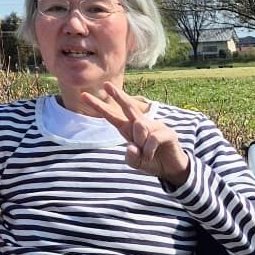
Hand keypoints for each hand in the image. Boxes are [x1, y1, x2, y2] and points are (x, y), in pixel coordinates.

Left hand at [74, 83, 188, 184]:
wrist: (170, 169)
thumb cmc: (151, 161)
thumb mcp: (136, 163)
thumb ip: (130, 157)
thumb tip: (131, 147)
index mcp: (129, 129)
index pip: (112, 116)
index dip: (99, 106)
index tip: (84, 96)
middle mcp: (141, 123)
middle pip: (127, 106)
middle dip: (117, 95)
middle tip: (107, 85)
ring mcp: (155, 126)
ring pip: (139, 126)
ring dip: (140, 143)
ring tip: (145, 154)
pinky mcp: (167, 132)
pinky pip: (152, 138)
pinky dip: (149, 150)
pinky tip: (151, 156)